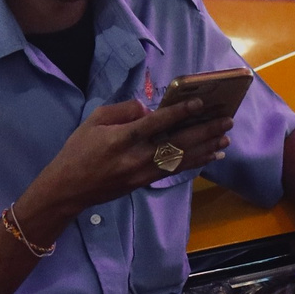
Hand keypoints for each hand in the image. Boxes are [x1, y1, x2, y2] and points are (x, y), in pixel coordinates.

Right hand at [25, 96, 231, 222]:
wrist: (68, 189)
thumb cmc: (78, 150)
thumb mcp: (93, 121)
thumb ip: (122, 111)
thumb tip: (147, 109)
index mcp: (122, 138)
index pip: (157, 123)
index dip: (180, 113)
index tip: (199, 104)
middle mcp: (136, 157)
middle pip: (178, 143)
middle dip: (205, 131)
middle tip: (226, 121)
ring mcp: (142, 173)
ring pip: (182, 159)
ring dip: (206, 148)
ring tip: (225, 139)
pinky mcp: (144, 183)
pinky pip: (174, 171)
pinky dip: (194, 162)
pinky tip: (209, 156)